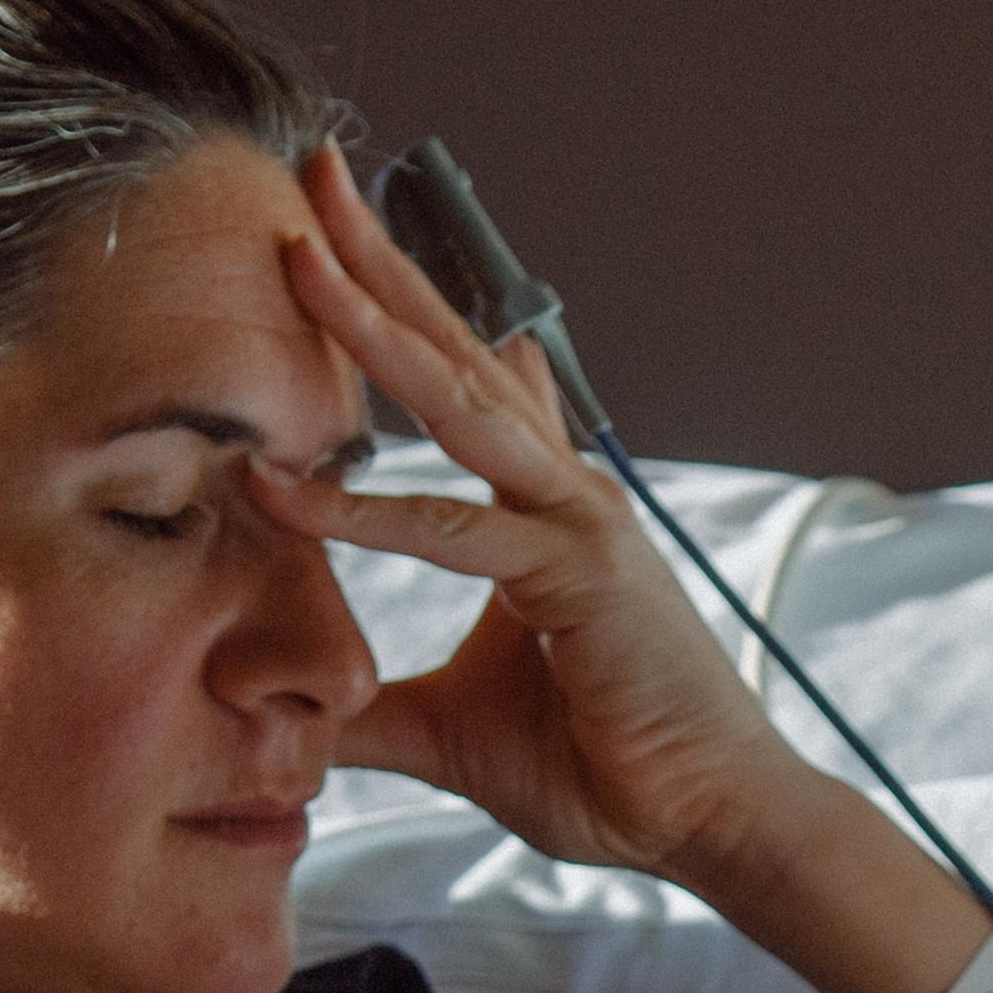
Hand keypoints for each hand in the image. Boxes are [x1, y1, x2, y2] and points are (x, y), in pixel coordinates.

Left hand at [241, 144, 836, 887]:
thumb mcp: (454, 731)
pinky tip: (285, 489)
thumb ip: (376, 706)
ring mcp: (577, 521)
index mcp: (537, 510)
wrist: (707, 822)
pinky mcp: (580, 574)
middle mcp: (560, 493)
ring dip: (372, 328)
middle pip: (455, 352)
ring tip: (296, 257)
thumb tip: (300, 712)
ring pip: (459, 404)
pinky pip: (455, 530)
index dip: (395, 310)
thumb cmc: (605, 768)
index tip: (334, 241)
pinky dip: (366, 511)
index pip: (457, 384)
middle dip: (379, 261)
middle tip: (310, 171)